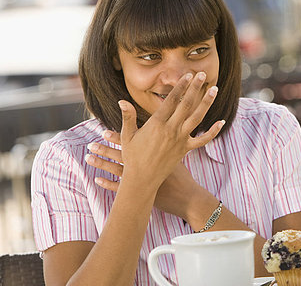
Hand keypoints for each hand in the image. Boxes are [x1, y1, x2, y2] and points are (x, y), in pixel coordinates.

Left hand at [86, 131, 210, 219]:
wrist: (187, 197)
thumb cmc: (183, 177)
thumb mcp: (178, 156)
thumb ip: (169, 142)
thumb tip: (165, 128)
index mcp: (153, 155)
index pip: (132, 144)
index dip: (117, 138)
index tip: (104, 132)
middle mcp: (145, 166)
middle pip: (121, 156)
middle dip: (105, 149)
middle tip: (91, 144)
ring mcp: (141, 180)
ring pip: (116, 170)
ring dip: (102, 164)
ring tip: (89, 158)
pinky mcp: (139, 193)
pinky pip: (119, 188)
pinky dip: (108, 183)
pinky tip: (97, 179)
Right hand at [88, 72, 223, 191]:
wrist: (142, 180)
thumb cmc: (132, 157)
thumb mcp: (128, 136)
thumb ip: (128, 117)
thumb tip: (122, 101)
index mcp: (157, 124)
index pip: (171, 100)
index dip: (180, 86)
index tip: (187, 75)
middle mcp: (171, 130)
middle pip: (186, 104)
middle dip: (195, 88)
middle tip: (201, 74)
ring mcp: (180, 140)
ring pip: (197, 118)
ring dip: (207, 103)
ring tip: (214, 89)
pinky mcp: (186, 149)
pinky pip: (203, 140)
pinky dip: (214, 131)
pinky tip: (222, 121)